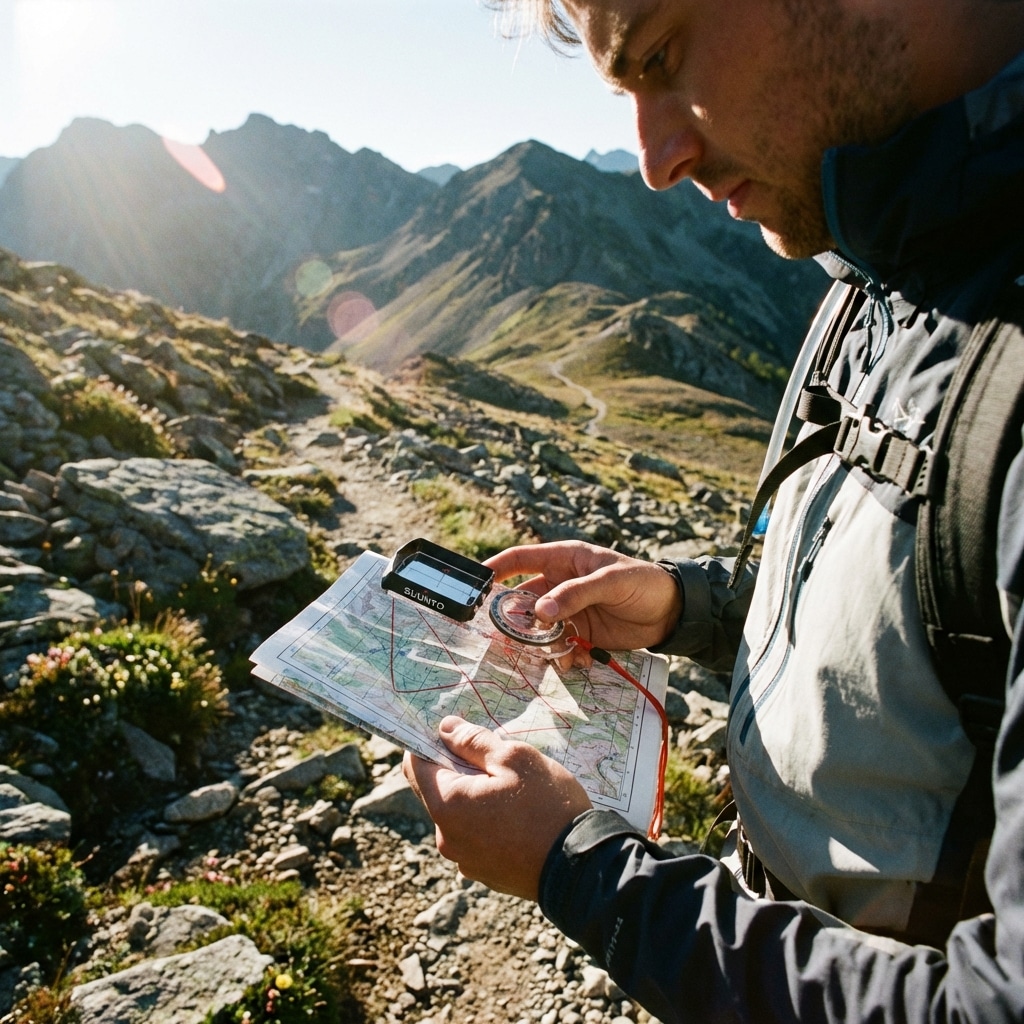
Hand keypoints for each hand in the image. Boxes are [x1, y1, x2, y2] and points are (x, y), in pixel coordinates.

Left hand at [403, 716, 591, 899]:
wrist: (581, 869)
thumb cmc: (548, 806)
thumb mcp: (514, 758)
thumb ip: (473, 741)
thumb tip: (445, 728)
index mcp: (447, 805)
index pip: (414, 766)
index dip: (428, 744)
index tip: (454, 734)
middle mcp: (446, 837)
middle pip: (436, 790)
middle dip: (458, 770)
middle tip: (496, 761)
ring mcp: (463, 860)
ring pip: (457, 814)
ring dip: (474, 797)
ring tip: (513, 791)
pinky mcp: (483, 873)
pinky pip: (473, 837)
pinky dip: (485, 821)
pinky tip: (517, 817)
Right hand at [485, 540, 682, 651]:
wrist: (672, 613)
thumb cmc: (643, 583)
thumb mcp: (611, 581)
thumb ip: (575, 594)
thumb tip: (541, 611)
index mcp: (564, 559)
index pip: (520, 559)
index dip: (496, 568)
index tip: (475, 583)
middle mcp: (559, 584)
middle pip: (522, 600)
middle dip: (511, 618)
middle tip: (503, 636)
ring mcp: (568, 612)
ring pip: (537, 628)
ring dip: (536, 642)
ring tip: (545, 653)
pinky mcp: (579, 635)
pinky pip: (557, 647)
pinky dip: (560, 656)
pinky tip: (575, 661)